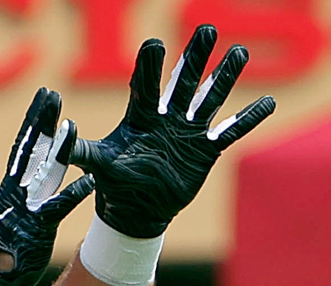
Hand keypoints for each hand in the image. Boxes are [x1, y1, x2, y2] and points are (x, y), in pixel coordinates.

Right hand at [0, 87, 94, 285]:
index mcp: (9, 190)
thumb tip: (27, 192)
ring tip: (72, 124)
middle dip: (41, 121)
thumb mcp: (11, 223)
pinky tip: (92, 180)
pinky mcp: (37, 228)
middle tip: (52, 94)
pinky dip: (75, 192)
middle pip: (30, 150)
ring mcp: (25, 209)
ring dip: (59, 148)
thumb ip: (21, 204)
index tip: (43, 100)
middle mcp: (15, 193)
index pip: (23, 149)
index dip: (34, 123)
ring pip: (44, 172)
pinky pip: (59, 207)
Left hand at [71, 26, 275, 238]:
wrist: (137, 211)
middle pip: (184, 80)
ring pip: (210, 98)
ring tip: (239, 52)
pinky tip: (267, 102)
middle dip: (196, 56)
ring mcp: (188, 132)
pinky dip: (248, 119)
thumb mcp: (97, 164)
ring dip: (225, 77)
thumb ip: (80, 148)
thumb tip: (63, 130)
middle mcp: (167, 117)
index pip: (147, 83)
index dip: (151, 65)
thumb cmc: (115, 185)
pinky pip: (230, 132)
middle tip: (207, 29)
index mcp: (141, 116)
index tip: (156, 44)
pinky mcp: (205, 152)